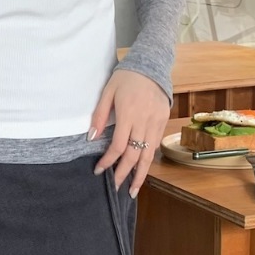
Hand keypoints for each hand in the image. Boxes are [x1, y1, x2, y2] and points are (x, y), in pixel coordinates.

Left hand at [89, 69, 170, 197]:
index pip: (119, 146)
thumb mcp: (107, 92)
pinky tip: (141, 171)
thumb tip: (92, 138)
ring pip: (148, 154)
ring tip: (132, 190)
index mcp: (129, 113)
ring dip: (140, 174)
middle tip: (115, 189)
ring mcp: (156, 122)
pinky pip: (155, 145)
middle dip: (124, 174)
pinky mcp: (163, 121)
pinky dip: (148, 160)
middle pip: (135, 155)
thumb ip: (99, 115)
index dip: (109, 161)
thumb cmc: (125, 78)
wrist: (152, 64)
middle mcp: (145, 121)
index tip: (99, 170)